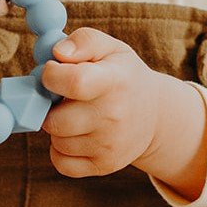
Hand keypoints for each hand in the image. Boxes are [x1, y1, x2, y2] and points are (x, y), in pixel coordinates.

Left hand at [41, 28, 206, 197]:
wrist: (156, 115)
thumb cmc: (124, 77)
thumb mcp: (112, 49)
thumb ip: (84, 41)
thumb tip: (58, 53)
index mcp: (115, 81)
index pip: (74, 82)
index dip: (51, 76)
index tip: (52, 72)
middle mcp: (114, 116)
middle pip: (56, 120)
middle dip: (50, 106)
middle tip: (62, 98)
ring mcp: (110, 145)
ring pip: (56, 141)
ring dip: (58, 128)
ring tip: (76, 115)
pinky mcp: (104, 165)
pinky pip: (61, 162)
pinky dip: (61, 150)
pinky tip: (76, 135)